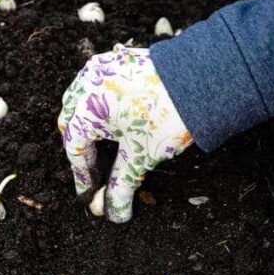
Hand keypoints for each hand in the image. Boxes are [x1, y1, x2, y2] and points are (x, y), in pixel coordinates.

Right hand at [57, 44, 193, 222]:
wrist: (200, 79)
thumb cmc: (166, 115)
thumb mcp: (140, 155)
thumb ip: (121, 184)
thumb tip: (114, 213)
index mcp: (86, 107)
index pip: (74, 147)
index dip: (82, 174)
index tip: (90, 194)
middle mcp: (87, 83)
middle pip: (73, 122)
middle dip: (82, 148)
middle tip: (96, 171)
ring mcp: (102, 69)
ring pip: (82, 102)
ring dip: (89, 125)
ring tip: (106, 148)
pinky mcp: (118, 61)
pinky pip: (98, 87)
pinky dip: (102, 107)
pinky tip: (117, 122)